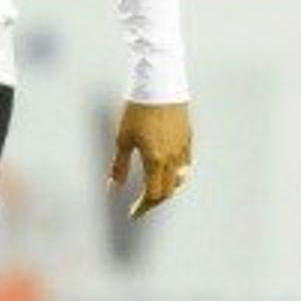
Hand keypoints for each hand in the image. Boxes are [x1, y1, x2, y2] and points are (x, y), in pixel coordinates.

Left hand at [110, 100, 190, 217]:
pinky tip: (170, 172)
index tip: (132, 214)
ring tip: (155, 191)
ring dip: (167, 189)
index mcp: (156, 161)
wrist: (159, 86)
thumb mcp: (122, 139)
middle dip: (154, 202)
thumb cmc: (137, 111)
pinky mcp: (188, 137)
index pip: (153, 194)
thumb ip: (119, 167)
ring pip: (179, 179)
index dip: (142, 207)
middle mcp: (172, 158)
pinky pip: (186, 164)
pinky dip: (178, 174)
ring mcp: (183, 148)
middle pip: (168, 190)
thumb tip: (112, 189)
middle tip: (140, 206)